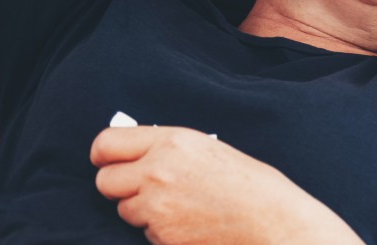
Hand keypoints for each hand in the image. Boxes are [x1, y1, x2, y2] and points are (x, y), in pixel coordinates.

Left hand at [91, 126, 363, 244]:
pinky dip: (160, 231)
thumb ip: (169, 149)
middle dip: (120, 187)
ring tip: (178, 207)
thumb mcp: (209, 149)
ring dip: (142, 211)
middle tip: (142, 188)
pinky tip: (189, 224)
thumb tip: (138, 154)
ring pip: (125, 211)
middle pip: (105, 181)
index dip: (104, 155)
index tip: (109, 161)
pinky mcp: (162, 237)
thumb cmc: (251, 185)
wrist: (272, 222)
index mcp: (172, 141)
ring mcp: (157, 208)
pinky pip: (146, 233)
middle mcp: (158, 172)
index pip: (107, 143)